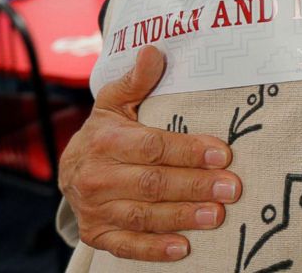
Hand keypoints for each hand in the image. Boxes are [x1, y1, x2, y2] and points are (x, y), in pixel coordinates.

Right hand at [58, 47, 241, 260]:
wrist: (70, 169)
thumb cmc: (105, 131)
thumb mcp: (115, 101)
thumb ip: (137, 80)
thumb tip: (153, 51)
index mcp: (105, 140)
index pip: (153, 146)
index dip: (188, 151)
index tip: (222, 153)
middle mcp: (97, 176)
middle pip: (153, 183)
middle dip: (195, 185)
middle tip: (231, 188)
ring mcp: (95, 209)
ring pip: (144, 215)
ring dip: (183, 217)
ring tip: (217, 215)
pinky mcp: (97, 234)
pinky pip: (126, 246)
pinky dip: (153, 249)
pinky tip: (182, 247)